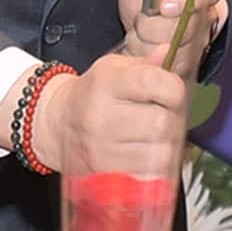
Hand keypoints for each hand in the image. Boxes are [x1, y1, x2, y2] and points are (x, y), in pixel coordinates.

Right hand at [33, 52, 189, 178]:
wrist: (56, 124)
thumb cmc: (95, 95)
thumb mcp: (116, 69)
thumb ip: (148, 65)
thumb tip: (168, 51)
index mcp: (107, 82)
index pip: (162, 85)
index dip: (174, 92)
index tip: (169, 94)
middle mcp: (100, 116)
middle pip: (165, 124)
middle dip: (172, 122)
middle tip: (161, 119)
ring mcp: (100, 150)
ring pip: (162, 154)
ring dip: (166, 148)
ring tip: (150, 139)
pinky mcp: (103, 178)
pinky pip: (150, 179)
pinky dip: (155, 171)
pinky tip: (143, 158)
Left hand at [119, 0, 226, 69]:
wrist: (135, 35)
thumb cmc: (142, 6)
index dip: (184, 0)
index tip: (163, 6)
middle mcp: (207, 16)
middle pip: (191, 24)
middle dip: (157, 25)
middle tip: (142, 18)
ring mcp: (199, 42)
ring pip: (178, 46)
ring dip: (149, 40)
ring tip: (140, 32)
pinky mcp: (188, 64)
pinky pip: (169, 64)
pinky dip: (148, 56)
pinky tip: (143, 47)